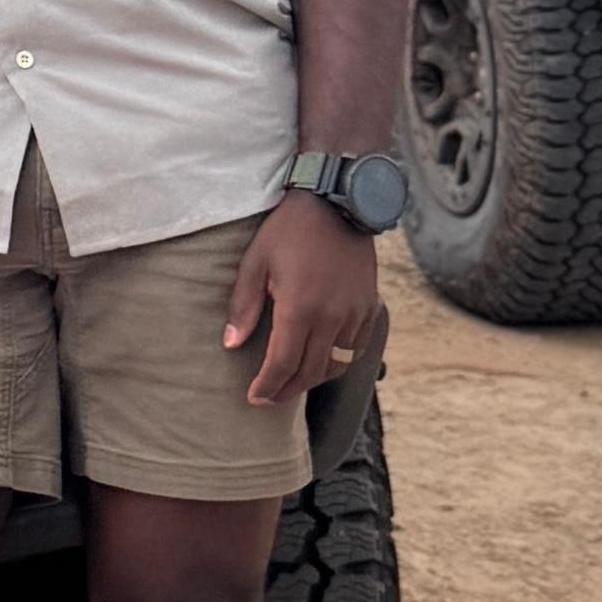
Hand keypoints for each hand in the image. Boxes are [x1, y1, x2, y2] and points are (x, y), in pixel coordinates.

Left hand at [223, 192, 382, 404]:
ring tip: (292, 382)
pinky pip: (356, 348)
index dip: (267, 386)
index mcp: (300, 307)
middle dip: (287, 390)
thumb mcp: (255, 262)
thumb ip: (243, 306)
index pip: (283, 363)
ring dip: (313, 379)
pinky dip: (338, 361)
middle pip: (311, 372)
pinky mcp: (370, 306)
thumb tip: (231, 343)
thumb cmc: (288, 231)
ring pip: (336, 364)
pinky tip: (321, 360)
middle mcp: (332, 317)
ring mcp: (355, 313)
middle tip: (268, 398)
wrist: (335, 203)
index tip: (254, 397)